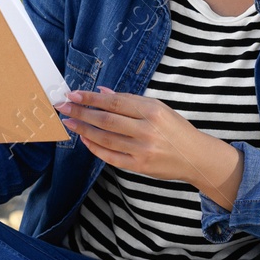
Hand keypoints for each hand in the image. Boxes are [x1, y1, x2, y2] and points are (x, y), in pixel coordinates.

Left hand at [54, 86, 214, 183]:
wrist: (196, 157)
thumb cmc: (176, 129)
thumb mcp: (159, 108)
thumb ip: (131, 101)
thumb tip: (103, 93)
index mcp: (153, 111)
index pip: (114, 102)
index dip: (91, 98)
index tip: (74, 95)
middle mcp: (147, 130)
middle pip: (106, 120)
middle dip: (81, 113)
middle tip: (63, 108)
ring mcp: (142, 150)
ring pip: (105, 139)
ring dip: (83, 130)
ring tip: (69, 123)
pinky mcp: (139, 166)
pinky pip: (111, 157)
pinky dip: (95, 148)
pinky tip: (85, 140)